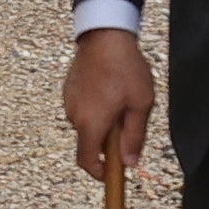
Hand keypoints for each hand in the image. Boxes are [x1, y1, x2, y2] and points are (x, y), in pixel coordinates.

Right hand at [62, 27, 153, 183]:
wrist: (104, 35)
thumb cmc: (126, 68)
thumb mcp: (141, 104)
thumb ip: (135, 137)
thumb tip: (129, 163)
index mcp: (91, 124)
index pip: (87, 161)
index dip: (99, 173)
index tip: (112, 174)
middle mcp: (74, 116)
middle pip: (90, 142)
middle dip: (108, 140)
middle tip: (129, 121)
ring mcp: (69, 102)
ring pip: (87, 124)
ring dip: (102, 122)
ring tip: (121, 99)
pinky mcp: (68, 90)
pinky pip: (82, 108)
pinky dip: (95, 108)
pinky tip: (109, 88)